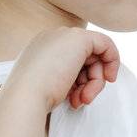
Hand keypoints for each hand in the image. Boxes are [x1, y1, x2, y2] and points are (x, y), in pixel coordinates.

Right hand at [6, 27, 120, 112]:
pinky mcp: (79, 39)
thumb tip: (84, 83)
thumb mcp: (49, 86)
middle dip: (89, 81)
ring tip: (84, 99)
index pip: (70, 61)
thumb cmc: (33, 99)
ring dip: (94, 83)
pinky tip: (109, 78)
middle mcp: (52, 38)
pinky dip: (112, 61)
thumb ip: (63, 78)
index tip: (83, 97)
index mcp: (41, 48)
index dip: (80, 80)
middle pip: (84, 58)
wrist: (24, 97)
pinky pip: (106, 44)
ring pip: (95, 57)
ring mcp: (64, 36)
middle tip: (85, 100)